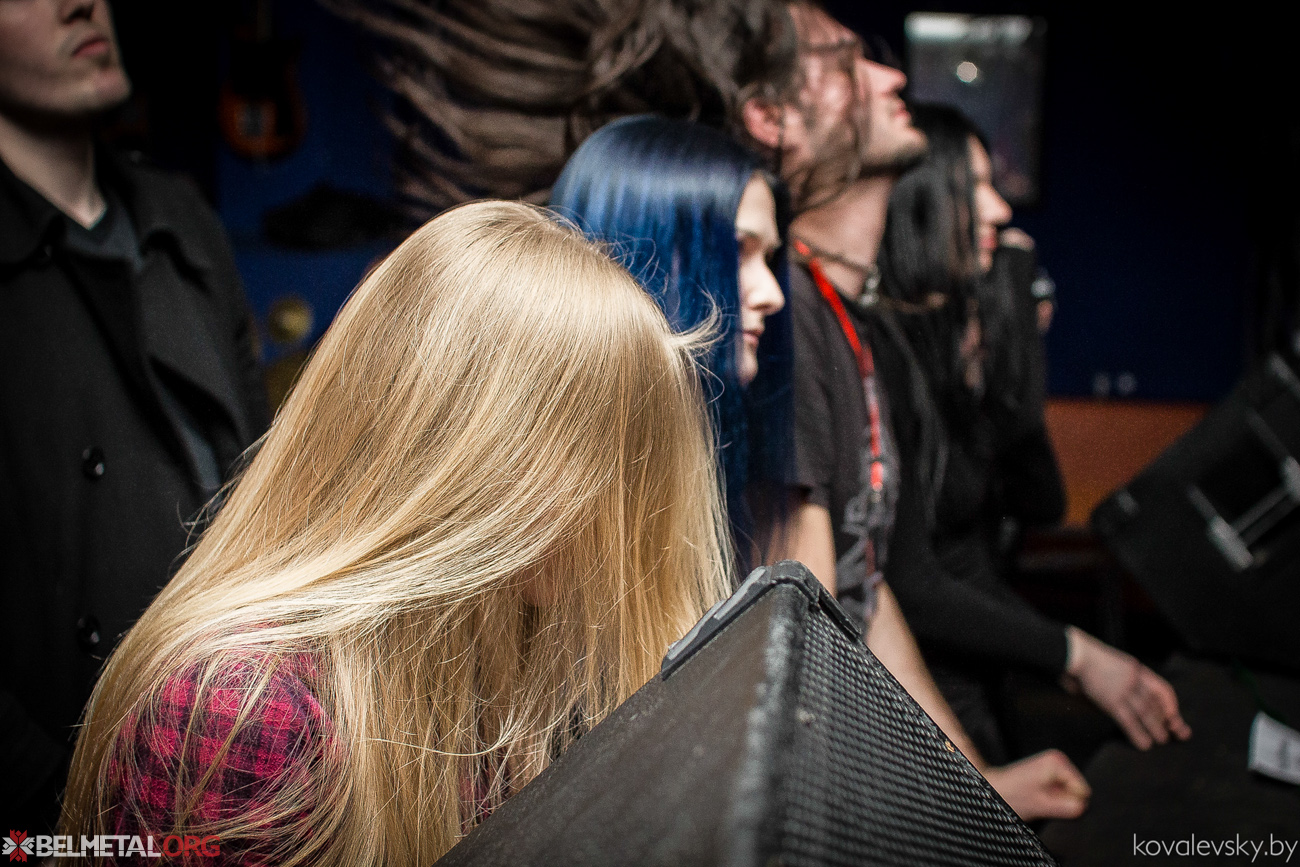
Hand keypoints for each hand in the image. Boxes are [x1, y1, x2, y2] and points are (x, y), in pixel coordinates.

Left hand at [983, 750, 1090, 820]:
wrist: (990, 790)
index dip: (1069, 803)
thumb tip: (1083, 806)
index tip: (1049, 802)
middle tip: (1043, 803)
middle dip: (1065, 801)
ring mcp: (1054, 765)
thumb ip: (1065, 805)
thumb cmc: (1008, 795)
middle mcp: (1057, 759)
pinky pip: (1064, 792)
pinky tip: (1039, 798)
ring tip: (1039, 800)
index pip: (1083, 791)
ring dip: (1059, 801)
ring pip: (1072, 793)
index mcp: (1057, 761)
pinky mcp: (1050, 773)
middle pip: (1078, 791)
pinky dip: (1054, 799)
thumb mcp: (1040, 804)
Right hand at [1063, 627, 1192, 749]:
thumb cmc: (1084, 659)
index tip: (1174, 716)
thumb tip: (1122, 704)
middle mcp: (1133, 679)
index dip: (1170, 704)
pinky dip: (1138, 733)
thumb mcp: (1109, 667)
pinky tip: (1144, 744)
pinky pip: (1129, 720)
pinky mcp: (1110, 700)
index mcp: (1135, 669)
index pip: (1161, 688)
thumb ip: (1118, 682)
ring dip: (1156, 728)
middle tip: (1177, 733)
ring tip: (1162, 740)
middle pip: (1155, 702)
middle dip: (1167, 719)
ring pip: (1146, 713)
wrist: (1073, 652)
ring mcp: (1122, 689)